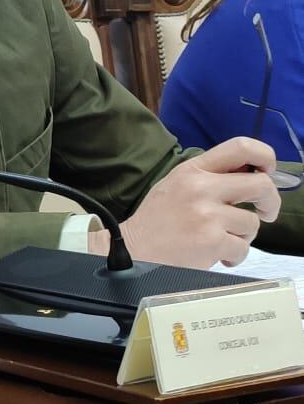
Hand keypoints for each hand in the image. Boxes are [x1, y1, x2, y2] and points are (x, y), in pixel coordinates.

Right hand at [88, 137, 281, 267]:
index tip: (267, 172)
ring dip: (242, 236)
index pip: (242, 147)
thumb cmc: (157, 220)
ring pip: (252, 223)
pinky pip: (242, 248)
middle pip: (261, 185)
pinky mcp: (211, 241)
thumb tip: (252, 174)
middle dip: (270, 202)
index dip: (265, 157)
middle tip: (265, 212)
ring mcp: (207, 215)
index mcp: (193, 170)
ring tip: (221, 239)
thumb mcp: (178, 184)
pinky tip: (217, 254)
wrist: (133, 249)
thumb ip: (210, 176)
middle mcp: (201, 188)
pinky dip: (233, 256)